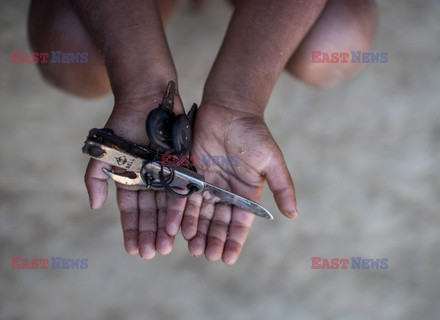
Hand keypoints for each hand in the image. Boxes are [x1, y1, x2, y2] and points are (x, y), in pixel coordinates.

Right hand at [84, 94, 186, 258]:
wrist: (145, 100)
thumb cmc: (122, 125)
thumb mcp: (104, 154)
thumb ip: (96, 179)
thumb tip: (95, 207)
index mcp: (130, 180)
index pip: (130, 212)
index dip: (131, 231)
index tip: (132, 250)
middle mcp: (149, 181)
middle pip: (150, 214)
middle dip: (149, 234)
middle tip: (150, 254)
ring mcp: (166, 175)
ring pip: (166, 208)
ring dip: (164, 228)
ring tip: (165, 247)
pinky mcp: (182, 167)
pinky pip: (182, 192)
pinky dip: (181, 210)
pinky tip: (181, 227)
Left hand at [174, 102, 298, 263]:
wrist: (230, 109)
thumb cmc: (254, 134)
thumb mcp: (272, 162)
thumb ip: (282, 187)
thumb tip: (294, 214)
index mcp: (244, 193)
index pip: (239, 223)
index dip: (234, 241)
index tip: (227, 259)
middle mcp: (224, 192)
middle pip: (217, 222)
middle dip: (212, 239)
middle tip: (207, 255)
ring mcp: (206, 183)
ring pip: (199, 213)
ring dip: (196, 230)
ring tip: (192, 247)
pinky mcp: (189, 172)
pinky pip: (183, 196)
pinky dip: (179, 212)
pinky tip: (176, 227)